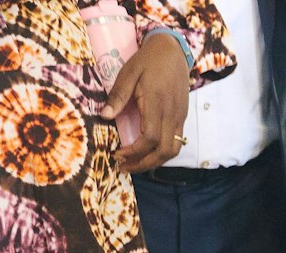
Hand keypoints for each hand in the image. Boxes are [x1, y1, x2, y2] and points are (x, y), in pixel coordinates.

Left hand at [106, 34, 189, 172]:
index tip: (118, 154)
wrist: (173, 52)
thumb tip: (104, 116)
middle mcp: (172, 115)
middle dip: (145, 164)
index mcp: (157, 105)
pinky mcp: (182, 118)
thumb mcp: (128, 74)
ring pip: (173, 150)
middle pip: (164, 151)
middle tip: (125, 167)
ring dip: (156, 162)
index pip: (149, 139)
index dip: (134, 152)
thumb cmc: (148, 61)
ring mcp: (179, 118)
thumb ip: (118, 96)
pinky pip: (176, 142)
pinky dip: (162, 152)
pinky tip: (148, 151)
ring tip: (137, 163)